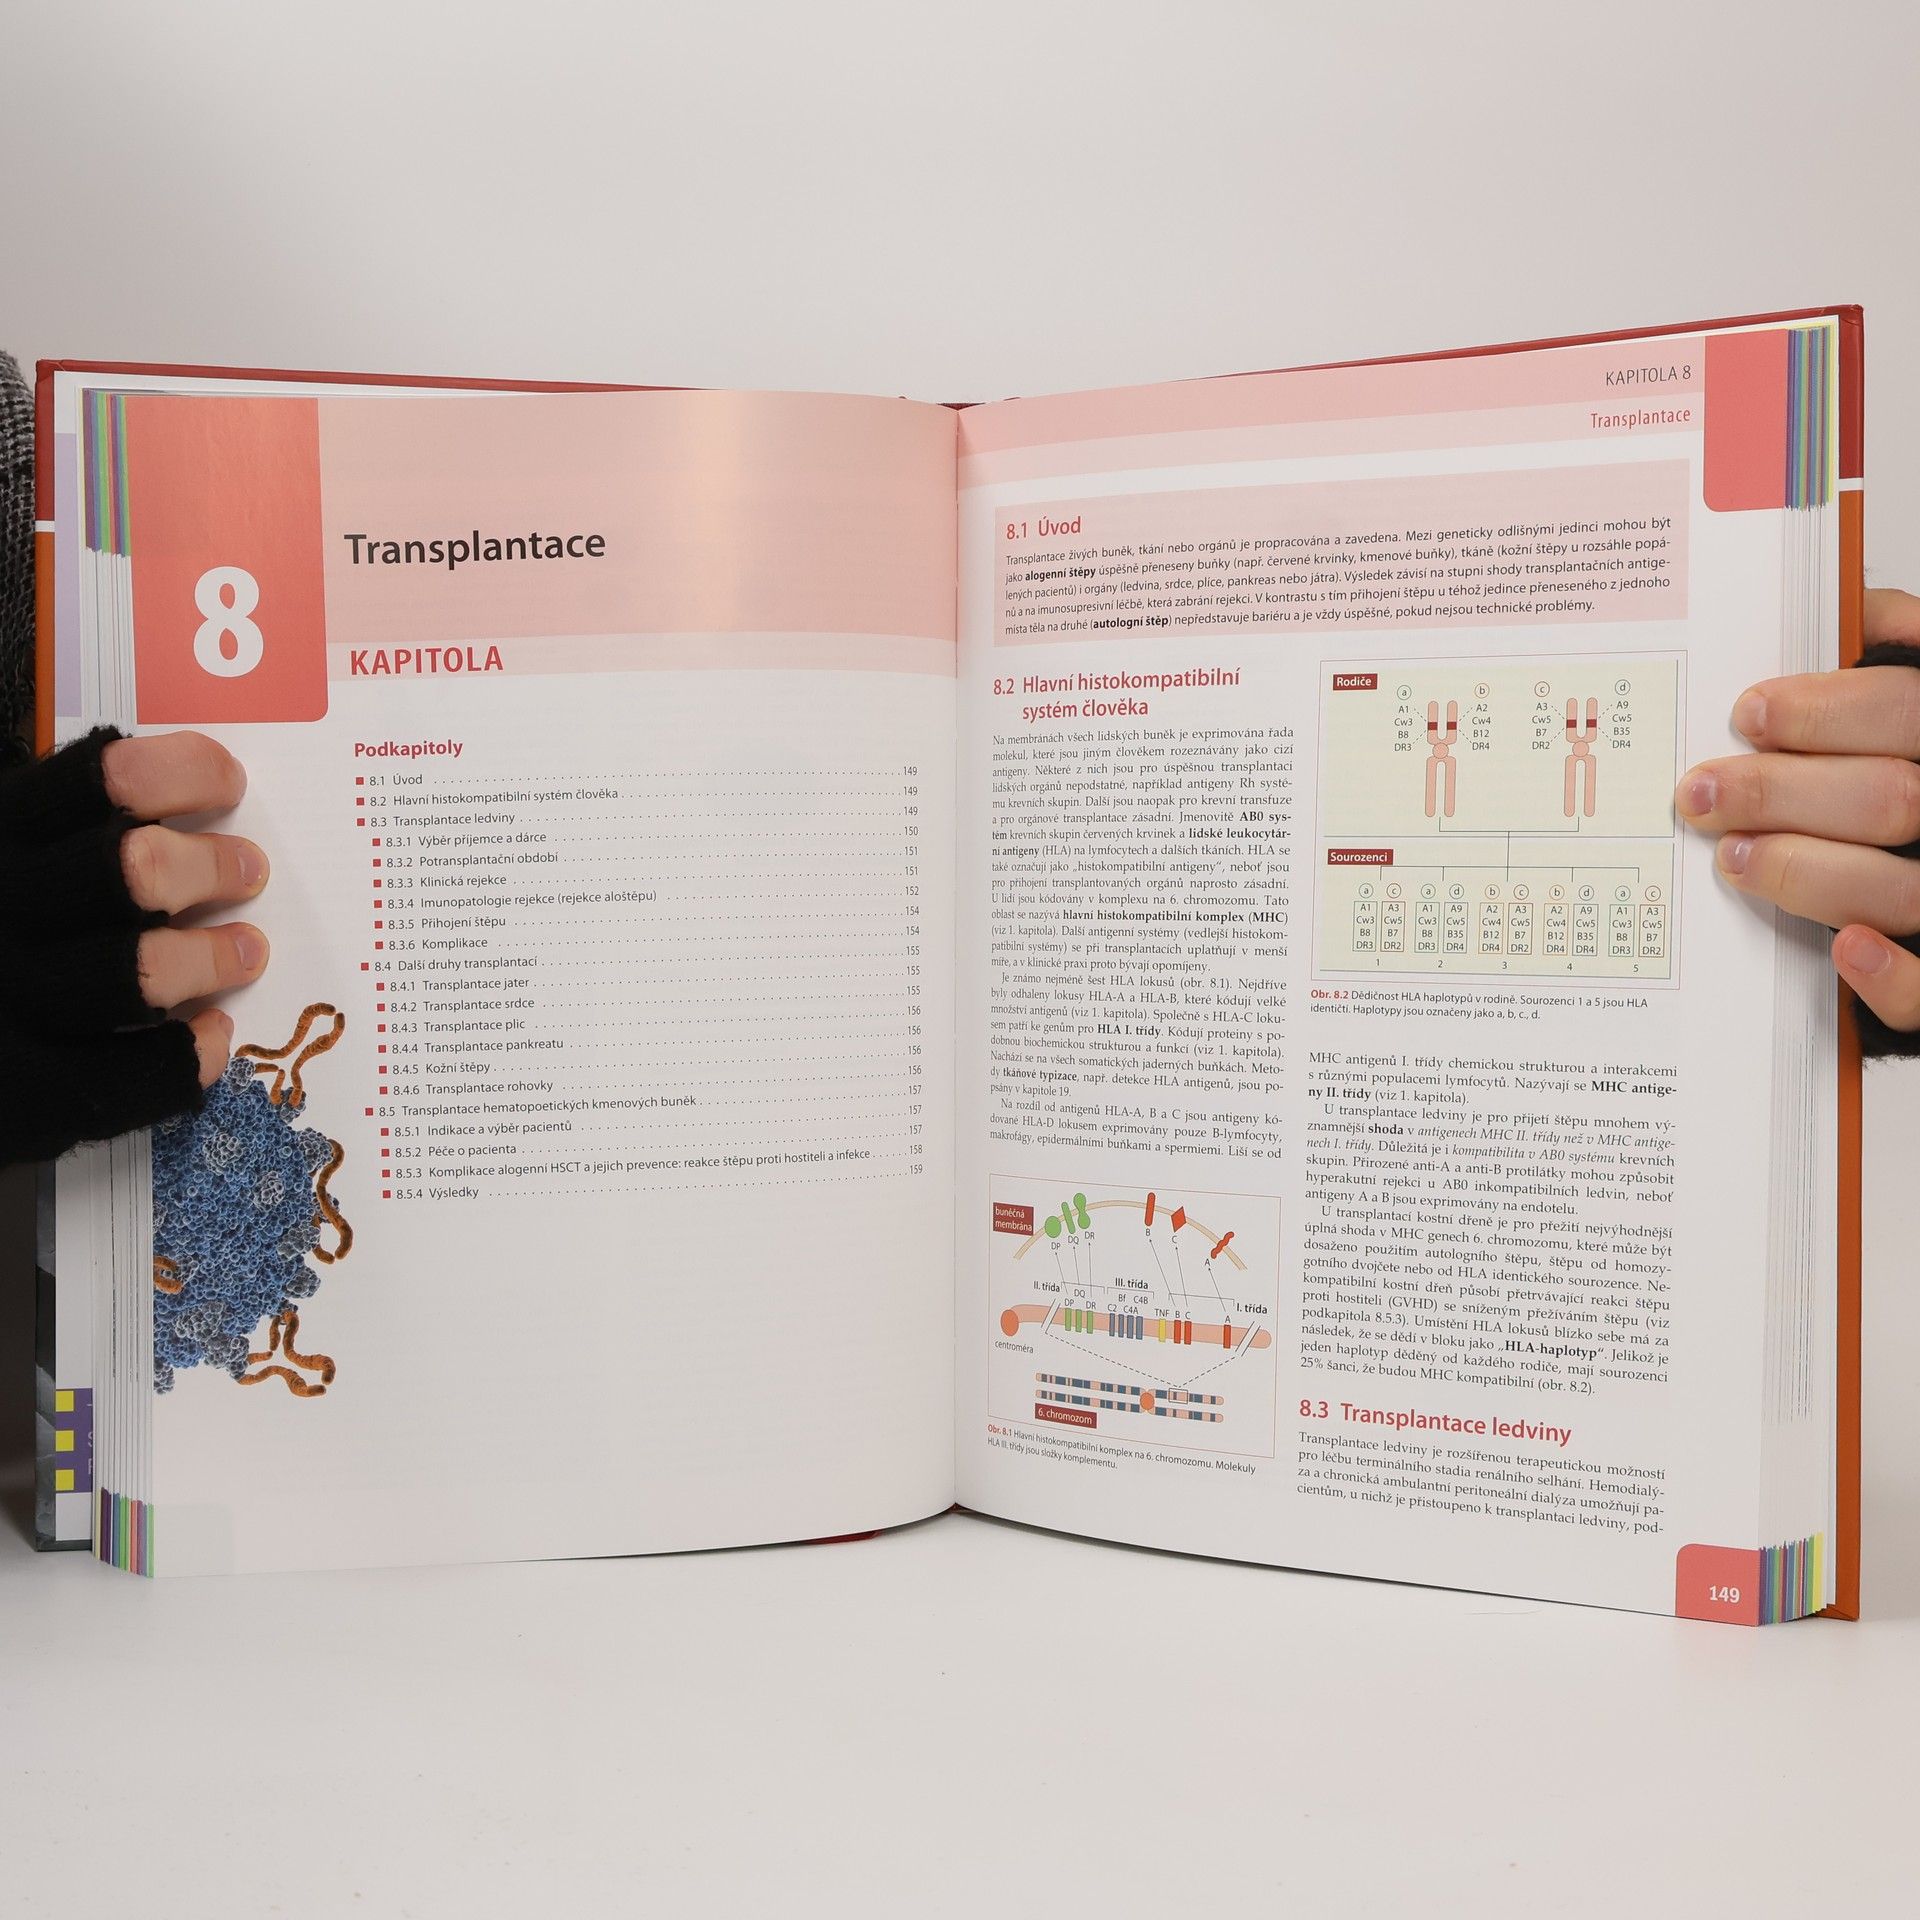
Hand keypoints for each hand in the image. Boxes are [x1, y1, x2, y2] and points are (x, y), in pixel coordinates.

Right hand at [0, 726, 269, 1165]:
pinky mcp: (25, 1092)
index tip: (229, 785)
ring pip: (142, 973)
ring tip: (247, 953)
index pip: (106, 778)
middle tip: (250, 871)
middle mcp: (0, 908)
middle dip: (211, 868)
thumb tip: (194, 793)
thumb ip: (63, 828)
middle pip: (136, 872)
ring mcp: (11, 1002)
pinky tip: (210, 1033)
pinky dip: (188, 1053)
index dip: (185, 773)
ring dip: (212, 958)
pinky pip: (134, 1075)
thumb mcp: (2, 853)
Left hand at [1675, 589, 1919, 1035]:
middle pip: (1890, 799)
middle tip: (1698, 792)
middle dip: (1780, 793)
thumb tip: (1846, 609)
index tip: (1748, 714)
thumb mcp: (1904, 697)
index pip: (1906, 708)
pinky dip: (1889, 973)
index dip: (1825, 710)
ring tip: (1729, 856)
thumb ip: (1883, 654)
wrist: (1911, 851)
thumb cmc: (1895, 762)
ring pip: (1899, 887)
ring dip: (1804, 871)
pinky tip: (1844, 948)